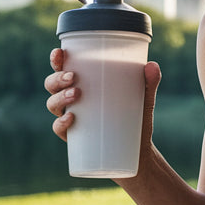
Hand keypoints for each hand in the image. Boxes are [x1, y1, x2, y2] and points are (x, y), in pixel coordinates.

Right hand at [43, 49, 162, 146]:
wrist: (138, 151)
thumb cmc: (136, 118)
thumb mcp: (143, 99)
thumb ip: (148, 83)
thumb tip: (152, 66)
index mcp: (83, 84)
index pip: (63, 68)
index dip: (56, 60)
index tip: (59, 52)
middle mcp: (72, 100)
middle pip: (52, 85)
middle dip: (57, 78)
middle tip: (73, 77)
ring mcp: (71, 119)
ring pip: (52, 105)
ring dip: (59, 97)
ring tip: (76, 94)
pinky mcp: (74, 138)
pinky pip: (59, 129)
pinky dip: (61, 123)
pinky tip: (71, 117)